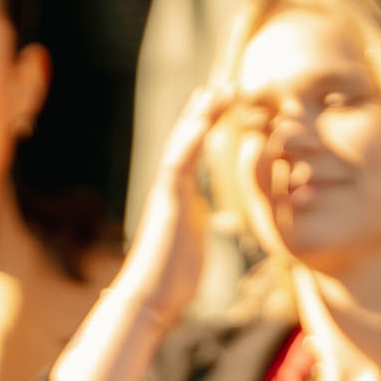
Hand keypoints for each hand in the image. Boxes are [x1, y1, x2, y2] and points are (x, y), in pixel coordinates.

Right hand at [115, 82, 235, 325]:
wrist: (150, 299)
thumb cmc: (172, 280)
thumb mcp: (195, 241)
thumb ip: (199, 221)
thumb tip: (206, 219)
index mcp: (183, 196)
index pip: (197, 151)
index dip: (211, 125)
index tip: (230, 101)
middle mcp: (172, 188)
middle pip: (188, 139)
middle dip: (205, 110)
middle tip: (225, 81)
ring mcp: (166, 192)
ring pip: (182, 144)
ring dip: (199, 115)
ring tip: (218, 88)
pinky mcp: (165, 202)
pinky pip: (178, 164)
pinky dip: (190, 140)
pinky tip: (203, 119)